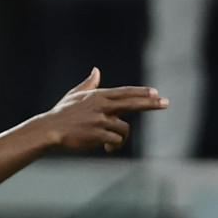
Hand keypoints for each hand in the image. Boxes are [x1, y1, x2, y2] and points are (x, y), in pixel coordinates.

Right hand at [49, 68, 168, 151]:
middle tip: (166, 102)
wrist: (51, 129)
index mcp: (98, 96)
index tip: (155, 93)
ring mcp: (101, 121)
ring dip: (121, 137)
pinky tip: (106, 147)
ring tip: (112, 144)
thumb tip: (96, 70)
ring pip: (124, 128)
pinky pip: (116, 140)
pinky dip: (113, 145)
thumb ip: (89, 84)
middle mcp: (102, 106)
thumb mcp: (75, 95)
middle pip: (132, 103)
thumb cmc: (62, 113)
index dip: (141, 92)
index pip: (124, 93)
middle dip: (151, 103)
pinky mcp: (99, 135)